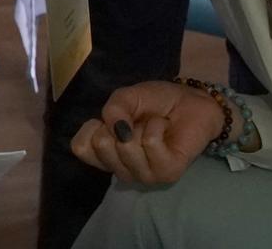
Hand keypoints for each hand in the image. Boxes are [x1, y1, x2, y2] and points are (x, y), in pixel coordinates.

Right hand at [70, 80, 225, 184]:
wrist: (192, 103)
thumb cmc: (157, 102)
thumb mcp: (127, 97)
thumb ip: (113, 108)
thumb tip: (115, 127)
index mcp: (108, 155)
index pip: (80, 148)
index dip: (93, 125)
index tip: (113, 118)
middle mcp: (122, 169)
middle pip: (101, 146)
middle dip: (120, 121)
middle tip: (138, 122)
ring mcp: (144, 175)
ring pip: (126, 146)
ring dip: (142, 125)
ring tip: (154, 126)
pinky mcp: (167, 173)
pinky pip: (150, 144)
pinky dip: (157, 126)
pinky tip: (164, 129)